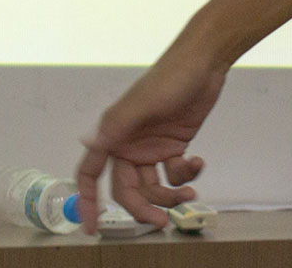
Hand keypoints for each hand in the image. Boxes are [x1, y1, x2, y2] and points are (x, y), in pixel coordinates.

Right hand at [75, 44, 223, 232]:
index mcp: (114, 134)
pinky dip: (185, 175)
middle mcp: (129, 144)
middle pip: (127, 189)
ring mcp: (152, 147)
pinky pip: (173, 174)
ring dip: (169, 195)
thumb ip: (116, 127)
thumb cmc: (170, 78)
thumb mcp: (143, 104)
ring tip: (189, 191)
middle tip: (163, 221)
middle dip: (144, 207)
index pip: (90, 174)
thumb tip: (87, 144)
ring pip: (152, 186)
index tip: (90, 228)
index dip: (87, 201)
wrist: (205, 63)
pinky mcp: (173, 146)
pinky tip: (197, 162)